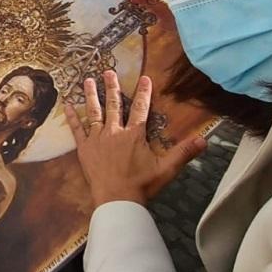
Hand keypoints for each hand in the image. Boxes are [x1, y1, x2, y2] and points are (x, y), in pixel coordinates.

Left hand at [66, 71, 205, 207]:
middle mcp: (115, 132)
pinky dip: (72, 117)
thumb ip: (184, 152)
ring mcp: (98, 139)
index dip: (144, 92)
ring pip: (94, 112)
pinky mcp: (85, 148)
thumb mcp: (167, 169)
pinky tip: (67, 104)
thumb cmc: (142, 185)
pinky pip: (77, 129)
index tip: (145, 78)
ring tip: (87, 80)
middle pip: (114, 105)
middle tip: (108, 71)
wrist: (116, 200)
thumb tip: (204, 140)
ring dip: (91, 95)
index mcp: (134, 135)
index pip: (141, 108)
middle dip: (112, 86)